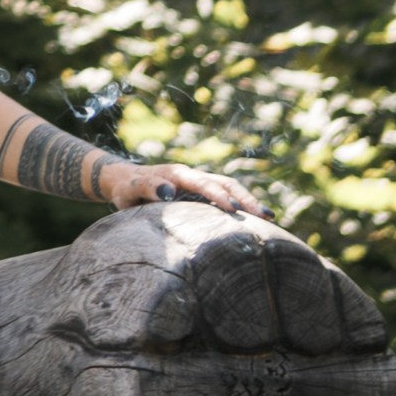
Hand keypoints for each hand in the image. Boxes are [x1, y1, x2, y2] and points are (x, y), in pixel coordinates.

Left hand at [103, 157, 268, 220]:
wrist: (126, 181)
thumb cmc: (127, 188)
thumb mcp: (130, 189)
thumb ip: (147, 188)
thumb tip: (168, 192)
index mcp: (176, 174)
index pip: (203, 183)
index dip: (219, 196)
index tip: (233, 210)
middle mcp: (192, 176)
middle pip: (225, 183)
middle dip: (245, 199)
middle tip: (264, 217)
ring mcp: (199, 184)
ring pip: (230, 188)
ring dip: (249, 201)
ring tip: (270, 218)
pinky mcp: (202, 194)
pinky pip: (226, 196)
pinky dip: (242, 205)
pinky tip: (258, 221)